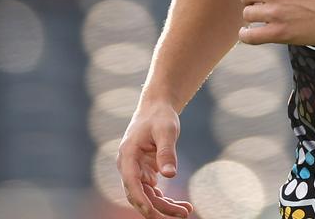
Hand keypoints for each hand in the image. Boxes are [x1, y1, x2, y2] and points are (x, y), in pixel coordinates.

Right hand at [117, 102, 193, 218]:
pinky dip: (165, 199)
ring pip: (147, 196)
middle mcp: (128, 167)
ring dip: (165, 206)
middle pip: (140, 195)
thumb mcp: (166, 130)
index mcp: (128, 156)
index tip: (153, 214)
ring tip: (187, 211)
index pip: (131, 184)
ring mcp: (135, 171)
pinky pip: (152, 191)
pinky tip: (181, 205)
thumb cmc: (160, 116)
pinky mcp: (144, 173)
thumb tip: (170, 176)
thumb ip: (167, 152)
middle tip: (183, 214)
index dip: (141, 201)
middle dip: (159, 209)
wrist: (157, 107)